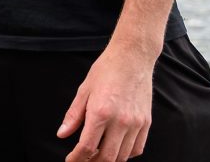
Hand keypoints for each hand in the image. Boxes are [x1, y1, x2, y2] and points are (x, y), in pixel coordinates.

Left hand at [57, 41, 155, 160]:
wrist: (132, 58)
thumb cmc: (106, 70)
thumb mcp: (84, 90)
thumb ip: (73, 115)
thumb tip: (62, 134)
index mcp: (100, 112)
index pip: (87, 146)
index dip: (77, 158)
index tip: (71, 161)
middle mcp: (120, 121)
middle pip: (107, 157)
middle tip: (83, 160)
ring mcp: (136, 123)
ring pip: (123, 156)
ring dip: (109, 160)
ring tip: (97, 156)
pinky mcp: (146, 123)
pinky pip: (137, 148)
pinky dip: (125, 154)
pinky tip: (115, 149)